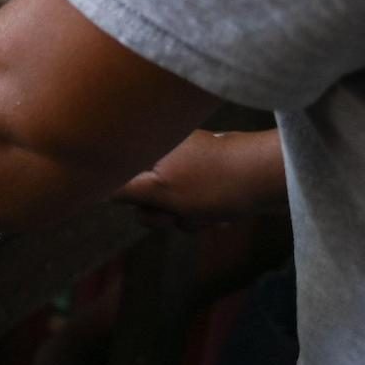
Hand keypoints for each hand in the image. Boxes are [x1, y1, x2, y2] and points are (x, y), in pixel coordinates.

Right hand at [116, 130, 283, 229]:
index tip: (151, 205)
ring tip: (211, 214)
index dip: (133, 200)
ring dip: (189, 218)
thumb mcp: (158, 190)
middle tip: (182, 213)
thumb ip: (120, 188)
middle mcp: (168, 150)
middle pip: (148, 195)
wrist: (275, 178)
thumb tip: (90, 184)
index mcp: (150, 147)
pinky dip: (207, 214)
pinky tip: (224, 216)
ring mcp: (194, 162)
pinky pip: (198, 202)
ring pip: (175, 203)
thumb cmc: (215, 184)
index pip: (120, 177)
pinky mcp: (216, 174)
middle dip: (164, 213)